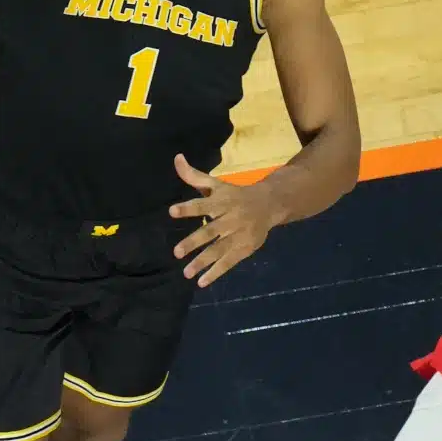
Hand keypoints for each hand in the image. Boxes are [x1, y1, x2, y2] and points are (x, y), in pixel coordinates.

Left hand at [169, 155, 281, 287]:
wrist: (269, 204)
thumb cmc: (235, 195)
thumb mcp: (217, 184)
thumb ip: (194, 176)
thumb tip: (177, 158)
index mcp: (222, 201)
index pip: (202, 204)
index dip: (188, 208)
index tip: (171, 211)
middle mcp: (230, 218)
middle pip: (210, 231)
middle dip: (194, 242)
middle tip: (176, 252)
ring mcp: (238, 235)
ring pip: (219, 250)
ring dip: (202, 262)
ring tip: (186, 273)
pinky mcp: (245, 248)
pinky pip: (229, 262)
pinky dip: (216, 272)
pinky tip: (202, 282)